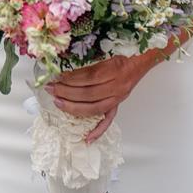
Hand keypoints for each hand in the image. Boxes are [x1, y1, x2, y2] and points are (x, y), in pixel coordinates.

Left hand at [45, 52, 160, 142]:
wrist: (141, 63)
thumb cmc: (122, 56)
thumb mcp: (107, 54)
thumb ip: (89, 63)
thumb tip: (65, 70)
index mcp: (115, 70)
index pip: (88, 77)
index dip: (71, 78)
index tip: (56, 77)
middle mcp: (117, 87)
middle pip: (88, 93)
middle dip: (66, 92)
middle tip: (51, 89)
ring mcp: (117, 98)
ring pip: (93, 108)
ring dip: (73, 107)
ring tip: (58, 102)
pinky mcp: (117, 105)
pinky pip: (108, 121)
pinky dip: (97, 131)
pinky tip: (86, 138)